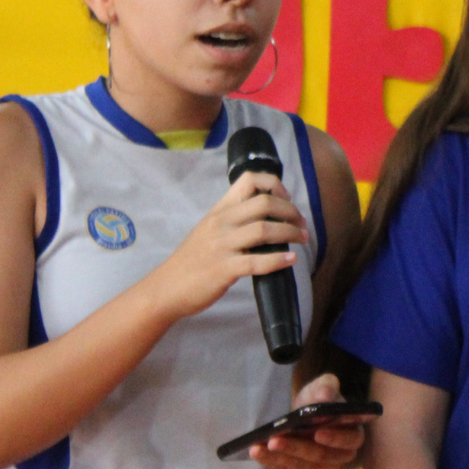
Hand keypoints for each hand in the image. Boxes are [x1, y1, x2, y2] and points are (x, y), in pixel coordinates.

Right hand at [148, 172, 306, 325]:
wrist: (166, 288)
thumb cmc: (192, 260)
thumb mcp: (209, 229)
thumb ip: (233, 218)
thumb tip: (268, 213)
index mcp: (219, 210)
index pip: (248, 180)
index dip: (274, 184)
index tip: (287, 197)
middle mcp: (220, 223)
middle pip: (264, 203)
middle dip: (291, 211)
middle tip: (302, 223)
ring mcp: (221, 246)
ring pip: (264, 230)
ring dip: (291, 232)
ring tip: (303, 238)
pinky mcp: (224, 269)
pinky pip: (258, 262)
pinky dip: (279, 260)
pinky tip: (291, 260)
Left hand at [248, 373, 367, 468]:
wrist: (312, 416)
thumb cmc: (320, 401)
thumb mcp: (322, 387)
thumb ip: (326, 387)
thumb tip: (324, 397)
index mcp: (354, 430)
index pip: (350, 438)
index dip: (335, 438)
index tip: (318, 433)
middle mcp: (345, 452)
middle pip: (324, 455)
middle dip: (297, 448)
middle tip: (275, 440)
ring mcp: (328, 466)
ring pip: (307, 467)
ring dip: (281, 458)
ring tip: (259, 448)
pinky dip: (274, 462)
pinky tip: (257, 452)